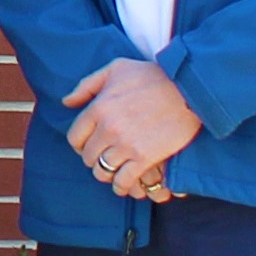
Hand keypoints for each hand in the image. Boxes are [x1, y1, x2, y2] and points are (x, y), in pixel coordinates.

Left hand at [61, 56, 201, 201]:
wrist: (189, 89)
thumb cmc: (153, 76)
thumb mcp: (116, 69)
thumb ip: (87, 85)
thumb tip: (67, 102)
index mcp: (98, 108)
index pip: (75, 137)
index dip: (80, 145)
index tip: (88, 146)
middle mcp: (108, 128)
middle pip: (88, 157)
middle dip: (93, 159)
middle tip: (104, 158)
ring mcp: (126, 145)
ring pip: (103, 171)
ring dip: (106, 174)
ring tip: (114, 171)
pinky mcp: (145, 158)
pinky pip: (123, 181)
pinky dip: (121, 186)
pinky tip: (124, 185)